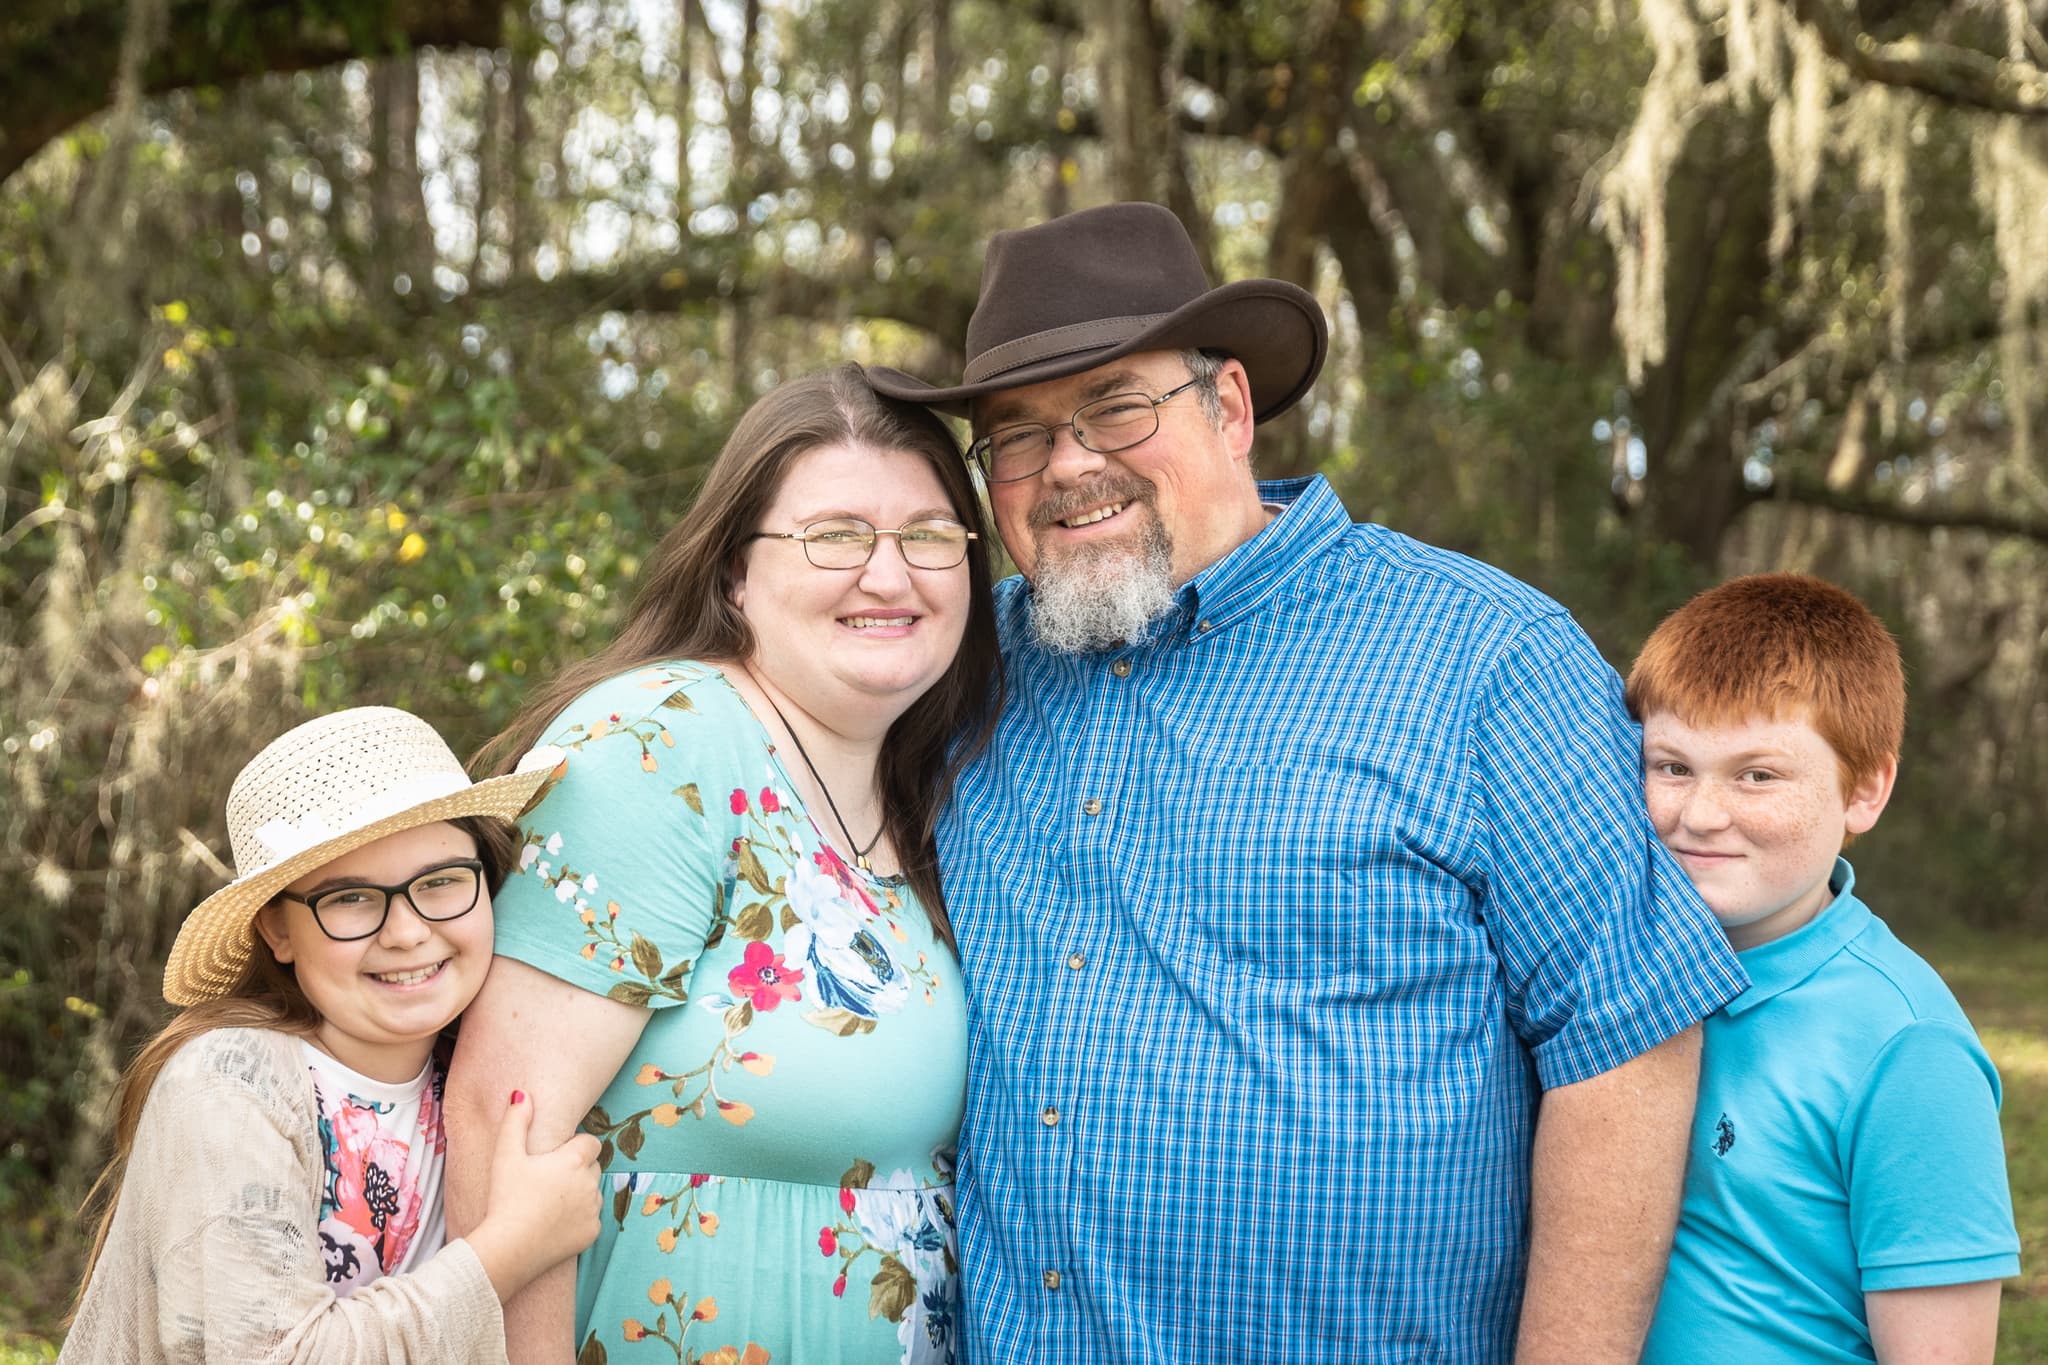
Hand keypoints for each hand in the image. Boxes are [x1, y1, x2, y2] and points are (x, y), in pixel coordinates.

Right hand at [465, 1089, 603, 1301]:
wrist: (508, 1247)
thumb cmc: (506, 1198)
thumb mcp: (506, 1155)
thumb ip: (516, 1121)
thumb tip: (523, 1093)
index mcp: (574, 1160)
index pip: (590, 1143)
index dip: (574, 1147)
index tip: (554, 1159)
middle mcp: (590, 1182)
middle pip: (592, 1167)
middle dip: (577, 1169)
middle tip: (548, 1181)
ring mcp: (593, 1209)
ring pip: (593, 1193)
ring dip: (580, 1193)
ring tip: (549, 1202)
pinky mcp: (592, 1233)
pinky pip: (591, 1220)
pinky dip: (578, 1220)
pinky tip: (555, 1224)